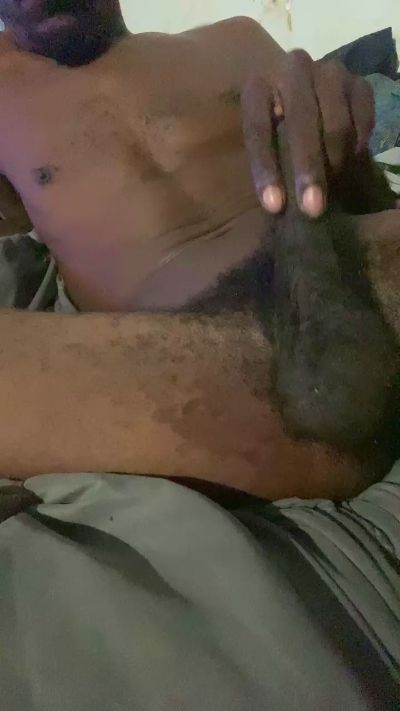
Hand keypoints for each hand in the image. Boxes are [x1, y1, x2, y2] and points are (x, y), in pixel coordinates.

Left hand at [241, 50, 374, 217]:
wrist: (302, 92)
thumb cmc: (272, 127)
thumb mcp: (257, 139)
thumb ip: (262, 160)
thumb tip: (273, 204)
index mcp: (257, 85)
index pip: (258, 128)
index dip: (266, 169)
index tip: (274, 206)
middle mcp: (293, 69)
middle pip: (301, 121)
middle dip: (308, 169)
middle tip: (313, 209)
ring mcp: (329, 73)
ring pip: (336, 122)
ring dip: (335, 163)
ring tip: (333, 192)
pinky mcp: (358, 83)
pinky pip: (362, 119)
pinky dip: (356, 146)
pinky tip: (348, 167)